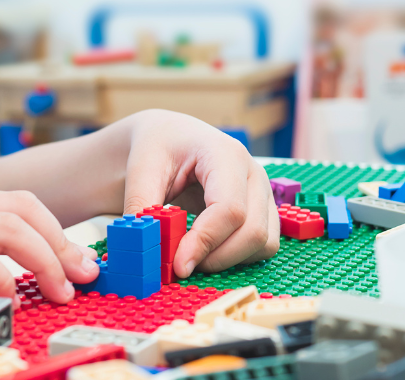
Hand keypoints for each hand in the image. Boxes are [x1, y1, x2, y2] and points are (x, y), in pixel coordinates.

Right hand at [0, 191, 97, 319]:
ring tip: (60, 290)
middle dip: (62, 241)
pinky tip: (10, 297)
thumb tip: (5, 275)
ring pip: (7, 227)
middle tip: (83, 275)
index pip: (16, 202)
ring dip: (45, 260)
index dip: (55, 229)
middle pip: (21, 208)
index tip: (76, 261)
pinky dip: (1, 276)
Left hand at [123, 110, 279, 277]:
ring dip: (228, 260)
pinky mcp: (264, 210)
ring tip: (193, 253)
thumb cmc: (160, 147)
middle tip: (180, 264)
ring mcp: (264, 192)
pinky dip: (237, 257)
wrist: (172, 138)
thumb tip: (141, 247)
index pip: (229, 209)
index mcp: (227, 155)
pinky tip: (208, 249)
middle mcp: (254, 173)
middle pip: (252, 232)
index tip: (178, 265)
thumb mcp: (142, 170)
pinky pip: (264, 246)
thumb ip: (141, 207)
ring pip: (263, 243)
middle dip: (216, 258)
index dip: (205, 242)